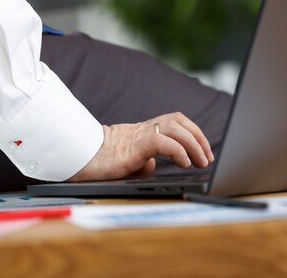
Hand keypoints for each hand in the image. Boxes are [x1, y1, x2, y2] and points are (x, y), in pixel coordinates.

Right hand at [69, 112, 214, 181]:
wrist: (78, 160)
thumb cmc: (100, 162)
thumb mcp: (128, 163)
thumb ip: (143, 161)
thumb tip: (153, 165)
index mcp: (143, 131)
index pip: (175, 121)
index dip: (193, 131)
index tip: (204, 150)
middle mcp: (143, 129)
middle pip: (179, 121)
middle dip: (199, 137)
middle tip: (208, 157)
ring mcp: (138, 135)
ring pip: (175, 128)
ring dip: (194, 144)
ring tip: (201, 161)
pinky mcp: (133, 146)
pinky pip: (162, 142)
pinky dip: (178, 151)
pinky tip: (184, 163)